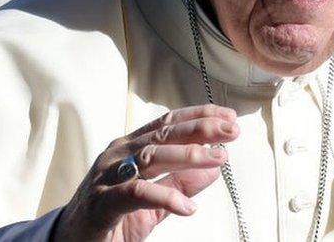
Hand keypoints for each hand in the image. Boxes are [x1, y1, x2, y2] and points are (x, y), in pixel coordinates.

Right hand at [53, 104, 238, 240]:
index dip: (199, 116)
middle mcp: (117, 155)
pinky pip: (136, 194)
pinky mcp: (102, 203)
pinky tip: (188, 207)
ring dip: (187, 156)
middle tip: (231, 132)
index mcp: (129, 148)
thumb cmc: (111, 217)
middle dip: (200, 130)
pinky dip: (165, 197)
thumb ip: (181, 182)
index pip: (167, 124)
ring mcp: (106, 177)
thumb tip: (215, 167)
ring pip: (150, 157)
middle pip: (163, 135)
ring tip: (216, 160)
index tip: (229, 117)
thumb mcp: (153, 199)